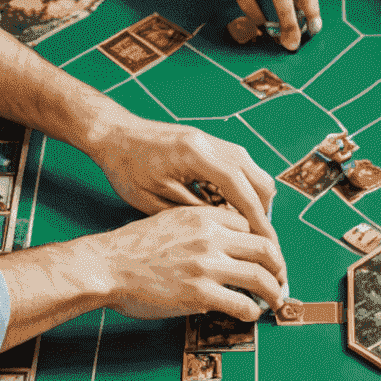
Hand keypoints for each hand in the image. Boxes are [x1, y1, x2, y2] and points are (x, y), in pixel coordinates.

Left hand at [89, 116, 276, 238]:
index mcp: (198, 156)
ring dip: (251, 201)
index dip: (257, 221)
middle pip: (258, 179)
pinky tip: (221, 209)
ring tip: (240, 229)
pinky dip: (239, 190)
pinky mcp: (210, 145)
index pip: (242, 191)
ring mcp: (214, 141)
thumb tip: (226, 229)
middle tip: (258, 242)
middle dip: (262, 212)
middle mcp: (213, 144)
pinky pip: (238, 169)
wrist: (114, 135)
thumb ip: (193, 213)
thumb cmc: (126, 168)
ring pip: (252, 173)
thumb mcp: (154, 199)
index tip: (267, 245)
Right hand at [90, 204, 286, 322]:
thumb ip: (201, 227)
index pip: (249, 224)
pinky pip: (241, 303)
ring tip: (276, 299)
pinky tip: (251, 314)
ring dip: (274, 290)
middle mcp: (212, 236)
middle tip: (282, 278)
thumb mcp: (171, 220)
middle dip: (279, 265)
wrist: (106, 265)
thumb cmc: (133, 246)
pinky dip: (253, 310)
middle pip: (264, 247)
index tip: (265, 255)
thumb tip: (225, 244)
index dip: (261, 241)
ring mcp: (208, 265)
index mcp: (205, 216)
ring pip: (260, 276)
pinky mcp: (200, 293)